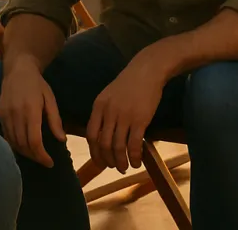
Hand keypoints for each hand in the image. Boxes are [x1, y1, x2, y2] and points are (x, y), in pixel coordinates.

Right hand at [0, 57, 64, 167]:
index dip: (42, 156)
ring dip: (24, 153)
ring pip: (13, 142)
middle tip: (44, 161)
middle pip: (23, 144)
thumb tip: (62, 140)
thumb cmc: (38, 84)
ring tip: (35, 156)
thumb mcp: (50, 99)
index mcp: (31, 110)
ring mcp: (5, 114)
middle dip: (34, 157)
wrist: (17, 69)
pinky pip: (6, 135)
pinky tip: (23, 146)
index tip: (50, 163)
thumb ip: (55, 120)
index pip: (34, 141)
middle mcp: (15, 113)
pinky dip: (14, 144)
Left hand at [86, 54, 166, 172]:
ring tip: (125, 167)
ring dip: (120, 161)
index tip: (99, 162)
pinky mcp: (140, 120)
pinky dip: (134, 157)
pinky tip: (137, 162)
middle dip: (107, 160)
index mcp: (98, 106)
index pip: (91, 134)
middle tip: (113, 167)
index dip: (94, 152)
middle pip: (103, 144)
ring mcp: (124, 117)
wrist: (146, 71)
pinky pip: (134, 144)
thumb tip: (101, 133)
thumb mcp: (108, 95)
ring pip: (117, 147)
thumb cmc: (129, 83)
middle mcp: (108, 113)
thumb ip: (103, 112)